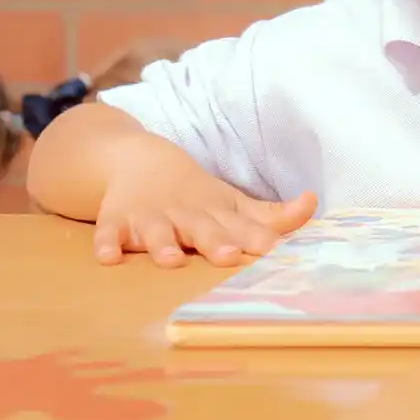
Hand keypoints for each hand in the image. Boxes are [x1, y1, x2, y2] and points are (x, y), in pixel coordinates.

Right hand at [93, 147, 315, 267]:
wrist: (137, 159)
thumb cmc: (195, 193)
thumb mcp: (234, 202)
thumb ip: (273, 215)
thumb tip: (312, 205)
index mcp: (218, 213)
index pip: (243, 227)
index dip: (257, 239)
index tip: (273, 250)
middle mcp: (186, 215)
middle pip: (203, 230)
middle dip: (215, 242)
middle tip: (228, 256)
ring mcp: (150, 218)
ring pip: (157, 233)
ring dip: (161, 245)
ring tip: (168, 260)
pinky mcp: (116, 220)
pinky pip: (108, 233)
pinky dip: (106, 243)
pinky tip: (107, 256)